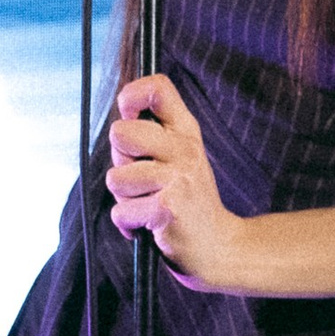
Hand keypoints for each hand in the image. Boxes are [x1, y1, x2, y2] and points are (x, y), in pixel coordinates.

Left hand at [104, 75, 247, 293]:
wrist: (219, 247)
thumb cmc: (188, 201)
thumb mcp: (179, 158)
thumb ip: (151, 135)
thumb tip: (118, 117)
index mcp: (186, 131)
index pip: (158, 88)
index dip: (130, 97)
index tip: (129, 118)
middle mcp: (185, 148)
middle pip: (121, 132)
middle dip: (119, 160)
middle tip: (140, 178)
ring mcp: (178, 178)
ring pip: (116, 178)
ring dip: (124, 198)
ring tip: (147, 204)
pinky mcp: (168, 208)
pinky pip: (121, 211)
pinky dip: (128, 224)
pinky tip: (149, 225)